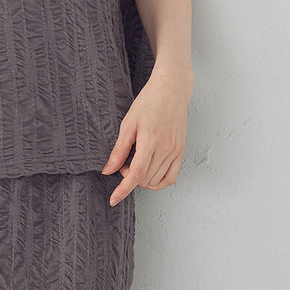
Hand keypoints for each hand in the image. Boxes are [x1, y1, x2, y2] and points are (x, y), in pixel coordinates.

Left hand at [101, 66, 193, 205]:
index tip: (113, 200)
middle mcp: (166, 149)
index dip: (123, 190)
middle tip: (123, 161)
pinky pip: (171, 177)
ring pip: (156, 180)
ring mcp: (176, 152)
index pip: (136, 174)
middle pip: (145, 179)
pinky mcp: (181, 152)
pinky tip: (149, 171)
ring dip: (142, 178)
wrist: (172, 90)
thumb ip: (119, 149)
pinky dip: (158, 181)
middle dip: (129, 176)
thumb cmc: (148, 102)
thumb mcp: (128, 123)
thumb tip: (108, 170)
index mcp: (151, 141)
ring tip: (136, 159)